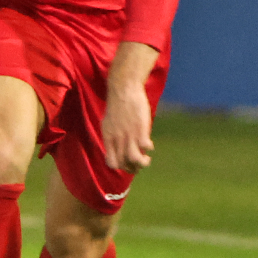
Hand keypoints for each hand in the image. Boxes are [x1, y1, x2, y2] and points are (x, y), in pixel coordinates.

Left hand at [100, 41, 159, 170]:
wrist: (123, 88)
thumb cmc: (118, 105)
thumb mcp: (109, 123)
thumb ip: (113, 136)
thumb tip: (117, 146)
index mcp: (108, 138)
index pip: (111, 163)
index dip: (120, 166)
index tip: (127, 163)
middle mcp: (117, 139)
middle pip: (123, 165)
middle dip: (132, 169)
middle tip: (139, 163)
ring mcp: (129, 134)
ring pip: (134, 160)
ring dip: (142, 164)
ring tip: (146, 160)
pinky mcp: (140, 128)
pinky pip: (145, 146)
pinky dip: (148, 149)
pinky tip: (149, 144)